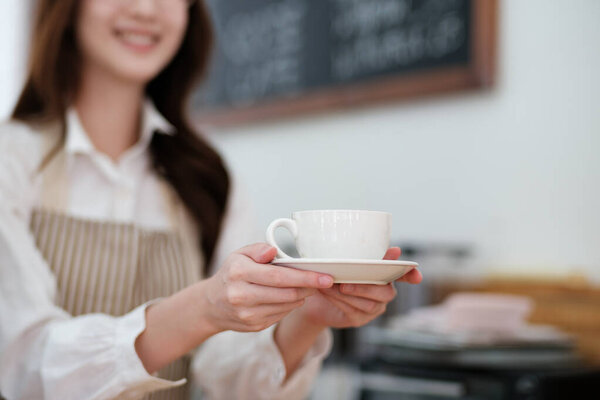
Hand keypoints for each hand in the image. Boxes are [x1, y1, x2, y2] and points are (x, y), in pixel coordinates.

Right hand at [199, 243, 333, 332]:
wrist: (212, 304)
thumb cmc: (232, 274)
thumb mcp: (239, 255)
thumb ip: (258, 249)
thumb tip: (273, 250)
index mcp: (239, 273)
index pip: (279, 276)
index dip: (305, 277)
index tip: (325, 277)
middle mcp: (242, 295)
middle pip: (287, 293)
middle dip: (310, 287)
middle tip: (324, 281)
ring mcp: (248, 314)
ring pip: (288, 305)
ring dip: (302, 296)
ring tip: (306, 286)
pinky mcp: (254, 326)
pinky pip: (282, 315)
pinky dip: (291, 305)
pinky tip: (289, 296)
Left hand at [295, 247, 421, 328]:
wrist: (316, 296)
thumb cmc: (335, 275)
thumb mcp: (348, 263)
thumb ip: (369, 257)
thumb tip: (397, 250)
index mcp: (383, 276)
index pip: (402, 275)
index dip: (410, 275)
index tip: (417, 276)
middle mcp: (383, 294)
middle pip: (385, 293)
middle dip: (365, 288)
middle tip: (343, 284)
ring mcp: (373, 309)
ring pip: (368, 304)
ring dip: (347, 295)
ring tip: (330, 286)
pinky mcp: (359, 319)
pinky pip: (353, 311)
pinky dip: (339, 301)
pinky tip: (328, 293)